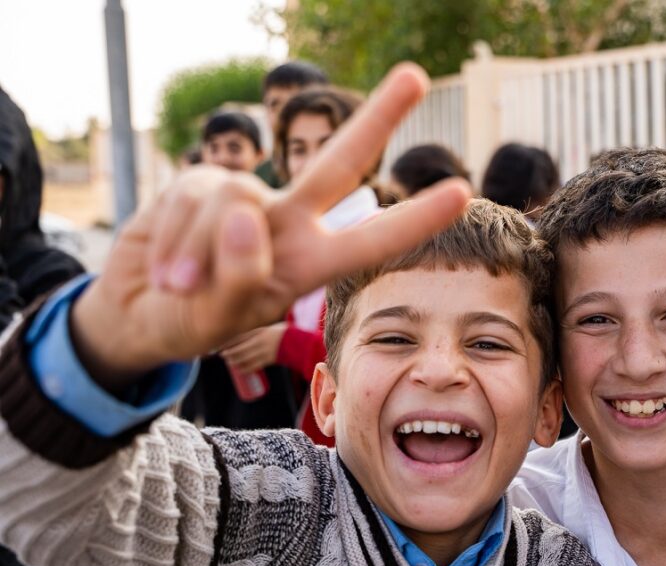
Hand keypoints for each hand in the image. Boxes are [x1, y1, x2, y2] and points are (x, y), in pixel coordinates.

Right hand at [70, 64, 470, 391]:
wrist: (137, 310)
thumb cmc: (190, 321)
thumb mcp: (216, 319)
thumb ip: (237, 277)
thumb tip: (247, 213)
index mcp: (311, 263)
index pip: (370, 240)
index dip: (414, 219)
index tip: (460, 192)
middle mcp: (289, 222)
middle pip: (338, 163)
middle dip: (378, 118)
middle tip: (416, 76)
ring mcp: (247, 198)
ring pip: (236, 201)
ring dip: (199, 254)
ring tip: (181, 286)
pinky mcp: (203, 181)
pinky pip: (191, 198)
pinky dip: (172, 241)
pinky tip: (165, 267)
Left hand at [220, 323, 286, 373]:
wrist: (300, 342)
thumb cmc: (286, 333)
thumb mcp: (272, 328)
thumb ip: (261, 332)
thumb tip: (249, 337)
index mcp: (261, 331)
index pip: (241, 337)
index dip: (230, 342)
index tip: (222, 346)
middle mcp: (261, 341)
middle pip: (241, 348)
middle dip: (230, 353)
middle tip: (223, 356)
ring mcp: (265, 351)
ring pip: (246, 357)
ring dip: (236, 361)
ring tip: (230, 363)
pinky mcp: (270, 360)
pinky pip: (255, 365)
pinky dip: (246, 368)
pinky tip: (240, 370)